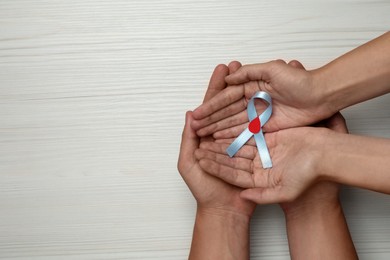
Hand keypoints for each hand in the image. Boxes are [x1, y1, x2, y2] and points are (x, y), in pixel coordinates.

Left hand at [178, 62, 255, 218]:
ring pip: (244, 113)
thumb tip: (189, 115)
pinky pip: (258, 128)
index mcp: (208, 135)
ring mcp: (241, 140)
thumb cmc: (205, 190)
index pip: (212, 107)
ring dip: (247, 92)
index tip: (221, 70)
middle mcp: (225, 135)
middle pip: (229, 105)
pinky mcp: (256, 149)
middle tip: (236, 64)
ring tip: (251, 73)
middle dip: (232, 85)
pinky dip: (260, 112)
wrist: (226, 211)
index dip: (216, 88)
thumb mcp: (189, 164)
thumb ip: (187, 139)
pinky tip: (264, 96)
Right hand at [191, 60, 333, 137]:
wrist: (320, 96)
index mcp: (252, 86)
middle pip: (227, 113)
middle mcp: (253, 101)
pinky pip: (247, 133)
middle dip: (210, 120)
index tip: (197, 114)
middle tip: (195, 128)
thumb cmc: (299, 80)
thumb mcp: (272, 69)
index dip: (211, 107)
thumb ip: (249, 73)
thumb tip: (228, 78)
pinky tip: (220, 141)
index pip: (226, 98)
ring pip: (234, 124)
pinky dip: (233, 137)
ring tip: (203, 136)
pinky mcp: (267, 127)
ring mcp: (259, 115)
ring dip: (218, 129)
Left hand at [195, 112, 347, 203]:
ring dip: (223, 137)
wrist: (328, 159)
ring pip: (238, 143)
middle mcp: (258, 166)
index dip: (215, 166)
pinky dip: (237, 127)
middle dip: (214, 149)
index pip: (231, 173)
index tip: (200, 160)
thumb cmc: (310, 177)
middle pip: (231, 156)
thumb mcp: (285, 192)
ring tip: (207, 128)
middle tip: (198, 141)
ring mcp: (263, 151)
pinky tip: (225, 121)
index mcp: (258, 180)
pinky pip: (249, 132)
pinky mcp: (270, 138)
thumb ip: (263, 196)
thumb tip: (243, 196)